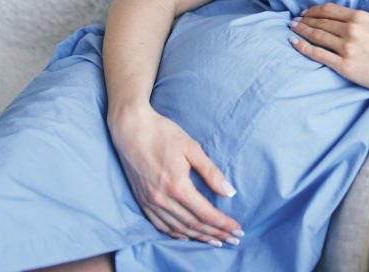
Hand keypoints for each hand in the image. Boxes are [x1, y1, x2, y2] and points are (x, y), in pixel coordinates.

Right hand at [107, 106, 243, 247]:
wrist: (130, 128)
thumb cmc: (162, 133)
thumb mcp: (192, 148)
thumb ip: (211, 172)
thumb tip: (229, 192)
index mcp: (177, 186)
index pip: (206, 214)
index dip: (224, 224)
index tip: (238, 230)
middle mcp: (162, 199)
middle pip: (194, 225)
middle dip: (216, 234)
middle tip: (233, 240)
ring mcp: (150, 201)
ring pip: (178, 228)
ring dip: (199, 237)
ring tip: (216, 241)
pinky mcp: (142, 200)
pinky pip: (160, 225)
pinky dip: (176, 233)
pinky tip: (187, 236)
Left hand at [289, 2, 368, 92]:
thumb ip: (362, 21)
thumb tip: (348, 20)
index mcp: (360, 17)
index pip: (329, 10)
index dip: (313, 10)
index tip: (305, 12)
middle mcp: (351, 30)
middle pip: (320, 22)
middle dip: (304, 20)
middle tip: (293, 21)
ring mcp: (347, 48)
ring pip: (316, 36)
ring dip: (301, 31)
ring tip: (292, 29)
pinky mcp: (345, 66)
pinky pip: (318, 55)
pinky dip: (303, 47)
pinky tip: (294, 43)